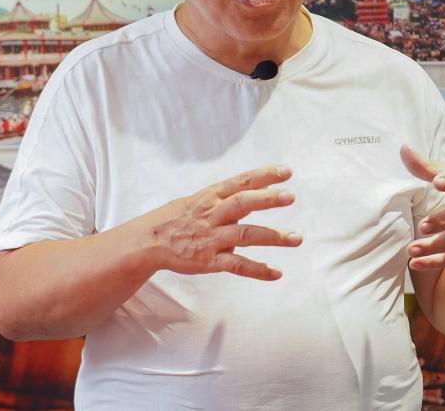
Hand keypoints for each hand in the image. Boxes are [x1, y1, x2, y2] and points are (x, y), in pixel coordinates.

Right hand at [145, 165, 300, 280]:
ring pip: (245, 234)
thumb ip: (229, 197)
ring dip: (272, 236)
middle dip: (267, 200)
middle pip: (242, 204)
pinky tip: (276, 272)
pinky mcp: (208, 260)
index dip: (264, 175)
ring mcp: (211, 238)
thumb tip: (261, 188)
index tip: (286, 171)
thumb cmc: (178, 218)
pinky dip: (257, 269)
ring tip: (296, 238)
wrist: (149, 241)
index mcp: (210, 197)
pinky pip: (236, 265)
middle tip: (290, 197)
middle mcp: (212, 215)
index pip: (240, 182)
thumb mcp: (199, 200)